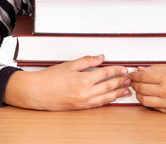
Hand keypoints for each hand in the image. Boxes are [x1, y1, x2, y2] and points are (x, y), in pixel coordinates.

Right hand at [4, 55, 130, 110]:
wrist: (36, 92)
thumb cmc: (50, 78)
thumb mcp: (70, 65)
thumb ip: (87, 61)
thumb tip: (100, 58)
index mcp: (84, 80)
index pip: (105, 74)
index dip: (116, 70)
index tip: (124, 69)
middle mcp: (85, 93)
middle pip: (108, 86)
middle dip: (120, 82)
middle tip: (129, 79)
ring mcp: (83, 102)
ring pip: (105, 97)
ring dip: (117, 93)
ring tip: (125, 90)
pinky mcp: (79, 107)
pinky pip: (97, 104)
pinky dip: (106, 100)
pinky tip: (111, 98)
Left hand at [130, 63, 165, 113]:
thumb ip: (156, 68)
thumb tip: (141, 69)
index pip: (143, 77)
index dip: (135, 75)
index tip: (133, 74)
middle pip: (141, 89)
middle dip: (134, 84)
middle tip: (133, 81)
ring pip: (144, 100)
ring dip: (138, 94)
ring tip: (139, 89)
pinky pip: (153, 107)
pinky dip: (148, 101)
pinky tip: (149, 95)